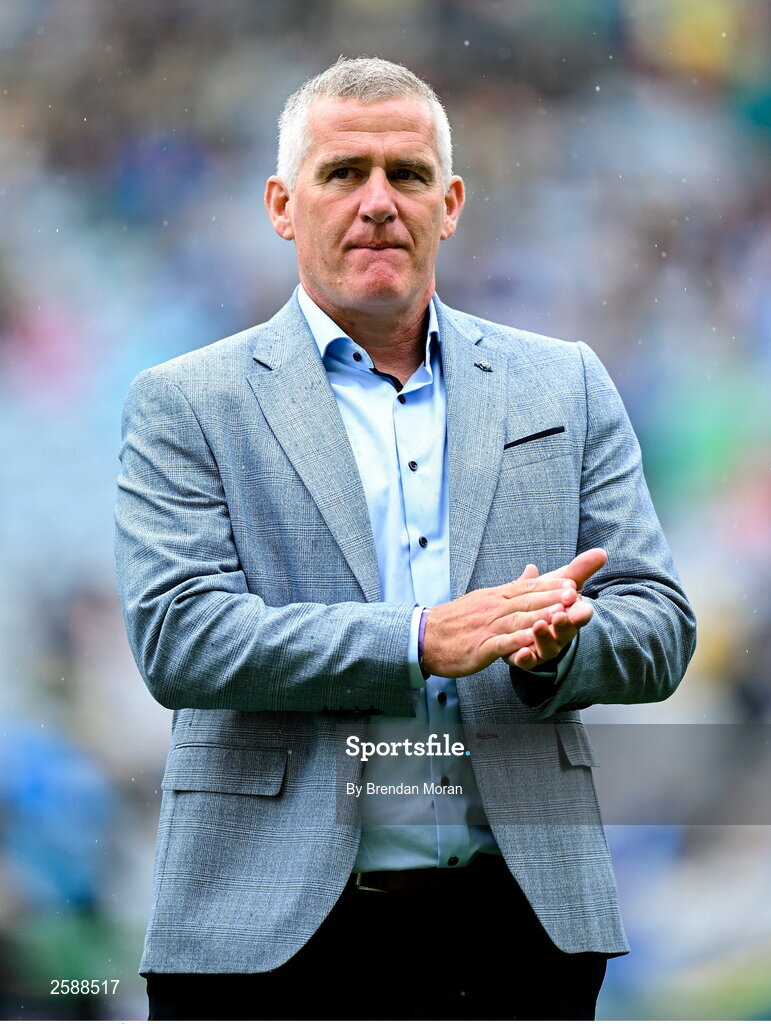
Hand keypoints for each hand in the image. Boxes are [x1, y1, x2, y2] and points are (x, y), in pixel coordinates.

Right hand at [421, 576, 578, 678]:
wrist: (426, 636)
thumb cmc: (457, 620)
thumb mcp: (486, 598)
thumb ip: (512, 586)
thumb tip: (533, 570)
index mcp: (497, 596)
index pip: (527, 588)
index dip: (550, 586)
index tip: (572, 583)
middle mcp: (493, 608)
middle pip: (526, 601)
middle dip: (551, 598)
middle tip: (574, 594)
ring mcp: (487, 627)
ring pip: (517, 620)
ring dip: (539, 617)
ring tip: (560, 615)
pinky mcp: (480, 646)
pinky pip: (500, 643)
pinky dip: (516, 642)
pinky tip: (530, 642)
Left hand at [506, 549, 606, 670]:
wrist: (522, 622)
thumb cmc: (547, 601)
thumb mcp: (562, 583)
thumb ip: (579, 570)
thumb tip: (601, 552)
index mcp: (569, 617)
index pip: (578, 615)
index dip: (580, 613)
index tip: (583, 608)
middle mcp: (558, 635)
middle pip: (565, 632)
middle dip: (564, 624)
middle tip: (560, 615)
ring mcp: (542, 649)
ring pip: (547, 648)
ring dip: (544, 638)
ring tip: (538, 626)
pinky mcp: (524, 658)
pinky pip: (526, 662)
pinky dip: (526, 658)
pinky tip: (522, 653)